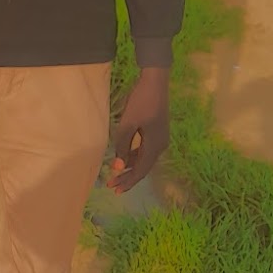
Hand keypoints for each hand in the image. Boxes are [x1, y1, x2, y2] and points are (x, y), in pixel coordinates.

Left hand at [107, 68, 170, 194]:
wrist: (155, 82)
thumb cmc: (141, 101)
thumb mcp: (128, 123)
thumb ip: (123, 145)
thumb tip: (118, 167)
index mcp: (155, 145)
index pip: (141, 170)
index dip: (128, 181)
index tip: (116, 189)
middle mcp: (160, 145)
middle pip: (143, 167)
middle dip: (128, 177)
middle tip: (112, 186)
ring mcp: (160, 139)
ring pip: (144, 159)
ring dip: (130, 167)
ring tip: (115, 175)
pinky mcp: (157, 132)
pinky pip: (145, 149)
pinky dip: (134, 156)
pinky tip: (124, 159)